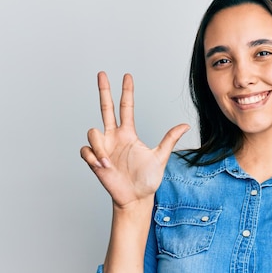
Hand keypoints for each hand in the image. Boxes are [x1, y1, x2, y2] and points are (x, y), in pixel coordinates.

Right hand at [80, 72, 189, 207]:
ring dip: (99, 146)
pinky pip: (86, 150)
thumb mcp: (160, 157)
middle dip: (103, 90)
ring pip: (93, 132)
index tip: (127, 76)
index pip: (125, 107)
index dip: (126, 92)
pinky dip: (93, 157)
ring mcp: (103, 147)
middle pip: (106, 108)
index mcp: (128, 134)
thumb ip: (169, 139)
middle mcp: (114, 136)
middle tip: (102, 73)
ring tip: (109, 162)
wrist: (136, 198)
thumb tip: (185, 125)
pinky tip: (103, 166)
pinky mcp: (94, 160)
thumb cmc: (148, 180)